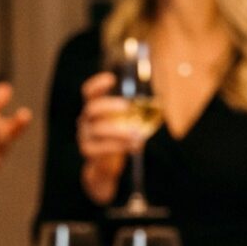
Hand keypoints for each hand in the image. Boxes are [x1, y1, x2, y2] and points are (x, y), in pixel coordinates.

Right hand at [76, 71, 139, 203]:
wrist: (105, 166)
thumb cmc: (118, 138)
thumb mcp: (125, 123)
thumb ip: (135, 112)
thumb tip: (161, 101)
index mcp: (95, 108)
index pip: (89, 92)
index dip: (97, 85)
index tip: (111, 79)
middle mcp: (86, 119)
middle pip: (92, 108)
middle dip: (109, 106)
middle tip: (126, 106)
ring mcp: (85, 135)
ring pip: (97, 130)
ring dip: (119, 131)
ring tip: (137, 135)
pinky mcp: (88, 151)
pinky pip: (100, 147)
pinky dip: (118, 146)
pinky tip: (134, 146)